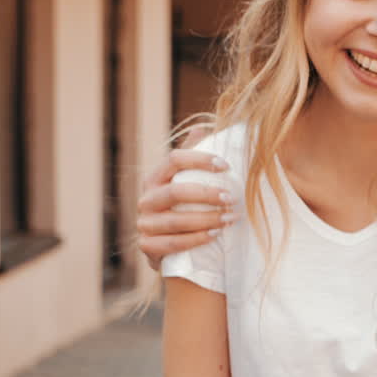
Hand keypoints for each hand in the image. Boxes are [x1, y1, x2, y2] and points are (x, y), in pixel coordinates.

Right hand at [137, 124, 233, 269]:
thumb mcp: (186, 182)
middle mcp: (146, 199)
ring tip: (231, 219)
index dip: (201, 160)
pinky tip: (215, 236)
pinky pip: (172, 244)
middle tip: (232, 197)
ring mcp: (145, 224)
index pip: (174, 160)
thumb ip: (191, 158)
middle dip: (207, 194)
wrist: (169, 247)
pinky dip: (195, 240)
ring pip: (175, 221)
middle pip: (175, 192)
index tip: (227, 166)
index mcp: (155, 178)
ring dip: (207, 219)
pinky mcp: (147, 248)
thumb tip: (201, 129)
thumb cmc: (183, 207)